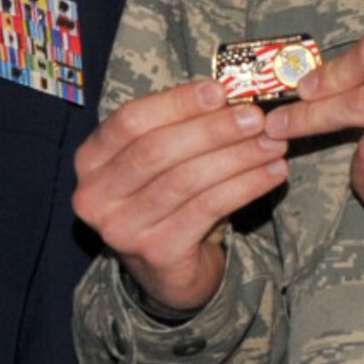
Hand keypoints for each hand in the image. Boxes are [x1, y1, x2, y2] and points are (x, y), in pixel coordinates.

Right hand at [73, 80, 289, 312]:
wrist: (168, 271)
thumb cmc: (165, 198)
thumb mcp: (160, 159)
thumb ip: (180, 125)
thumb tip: (226, 95)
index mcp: (90, 160)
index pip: (130, 121)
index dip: (176, 102)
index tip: (219, 91)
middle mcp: (95, 196)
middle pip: (157, 150)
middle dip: (212, 129)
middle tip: (255, 117)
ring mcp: (122, 228)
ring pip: (186, 180)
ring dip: (237, 157)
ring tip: (273, 143)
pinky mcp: (156, 252)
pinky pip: (208, 209)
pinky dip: (246, 186)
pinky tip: (272, 173)